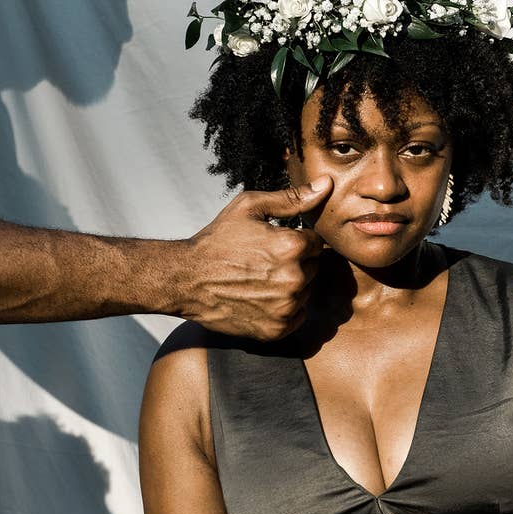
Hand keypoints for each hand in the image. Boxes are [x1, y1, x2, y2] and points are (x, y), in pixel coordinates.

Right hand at [177, 177, 331, 335]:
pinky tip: (263, 298)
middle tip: (264, 262)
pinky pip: (298, 316)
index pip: (316, 243)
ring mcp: (286, 307)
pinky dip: (286, 309)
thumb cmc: (216, 241)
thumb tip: (327, 184)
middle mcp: (294, 278)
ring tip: (261, 279)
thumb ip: (292, 198)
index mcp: (292, 246)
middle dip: (296, 263)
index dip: (296, 241)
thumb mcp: (250, 207)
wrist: (186, 280)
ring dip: (292, 286)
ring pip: (306, 292)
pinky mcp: (277, 329)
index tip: (274, 244)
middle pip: (314, 268)